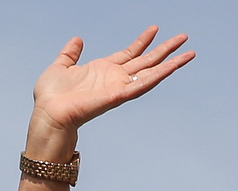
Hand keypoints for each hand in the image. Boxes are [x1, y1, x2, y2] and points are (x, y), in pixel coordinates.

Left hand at [30, 27, 193, 137]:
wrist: (48, 114)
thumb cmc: (50, 97)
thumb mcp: (60, 66)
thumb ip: (70, 54)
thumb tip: (77, 40)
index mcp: (102, 70)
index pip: (129, 53)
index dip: (142, 41)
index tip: (155, 29)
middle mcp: (114, 78)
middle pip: (146, 61)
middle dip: (165, 49)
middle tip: (183, 37)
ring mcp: (118, 87)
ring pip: (151, 72)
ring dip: (171, 63)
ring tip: (189, 53)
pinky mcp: (119, 95)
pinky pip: (143, 84)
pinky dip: (158, 75)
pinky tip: (172, 66)